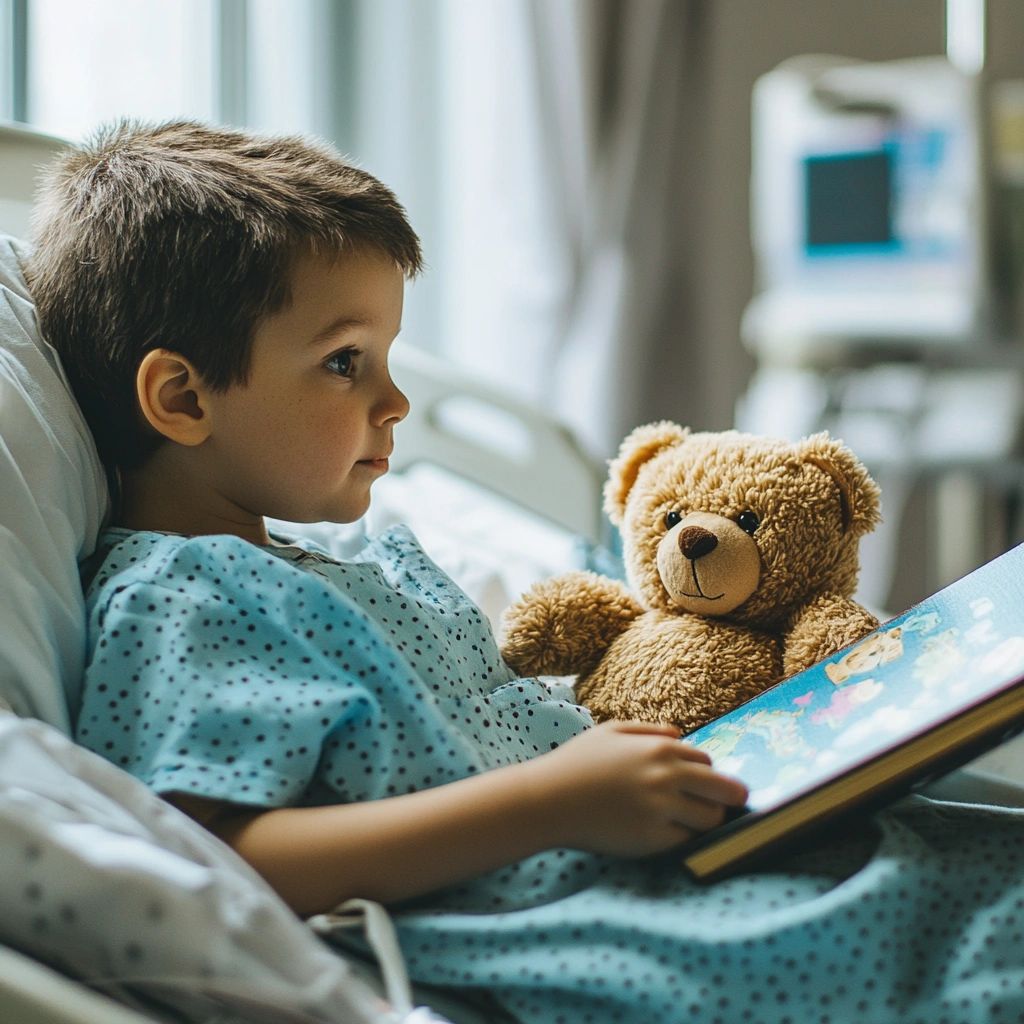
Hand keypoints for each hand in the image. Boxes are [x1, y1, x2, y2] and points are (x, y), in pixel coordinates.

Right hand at [530, 720, 747, 857]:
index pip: (708, 762)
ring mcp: (661, 809)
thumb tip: (680, 734)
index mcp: (660, 749)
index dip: (705, 774)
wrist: (547, 800)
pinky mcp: (653, 839)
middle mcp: (667, 776)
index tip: (697, 785)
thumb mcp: (610, 731)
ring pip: (712, 819)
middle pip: (726, 790)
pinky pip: (687, 841)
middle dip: (729, 798)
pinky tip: (665, 834)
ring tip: (688, 822)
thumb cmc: (576, 763)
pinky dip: (682, 839)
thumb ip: (649, 730)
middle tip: (724, 807)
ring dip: (706, 821)